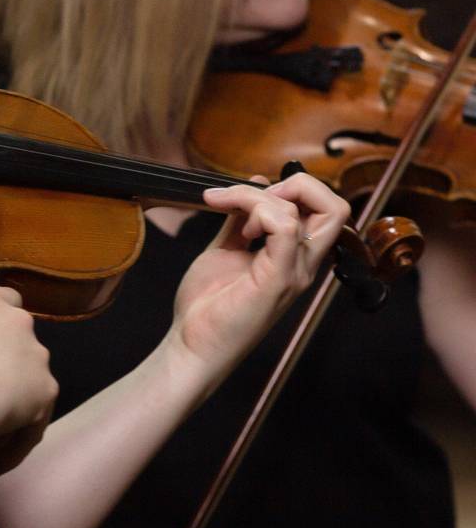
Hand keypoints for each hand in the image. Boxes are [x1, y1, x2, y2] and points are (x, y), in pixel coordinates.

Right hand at [0, 287, 57, 472]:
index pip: (7, 301)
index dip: (0, 326)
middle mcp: (19, 321)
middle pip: (22, 344)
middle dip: (9, 367)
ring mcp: (37, 355)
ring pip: (32, 381)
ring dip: (16, 403)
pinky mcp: (47, 390)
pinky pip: (34, 419)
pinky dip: (18, 440)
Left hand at [167, 173, 349, 381]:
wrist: (191, 344)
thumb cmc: (207, 305)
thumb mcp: (225, 249)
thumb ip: (240, 219)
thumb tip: (256, 183)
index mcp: (293, 257)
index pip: (324, 209)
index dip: (292, 190)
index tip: (246, 198)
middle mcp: (302, 265)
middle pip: (337, 207)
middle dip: (296, 185)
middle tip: (250, 198)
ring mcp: (295, 272)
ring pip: (317, 209)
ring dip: (262, 196)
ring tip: (230, 213)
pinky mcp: (278, 279)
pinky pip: (286, 227)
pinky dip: (258, 211)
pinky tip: (239, 231)